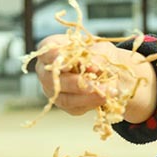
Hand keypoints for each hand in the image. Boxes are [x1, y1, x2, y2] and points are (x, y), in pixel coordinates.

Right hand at [35, 34, 156, 122]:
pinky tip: (104, 98)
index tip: (68, 64)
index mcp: (51, 49)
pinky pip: (75, 107)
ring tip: (105, 93)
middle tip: (92, 85)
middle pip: (52, 79)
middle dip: (74, 83)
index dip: (55, 58)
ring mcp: (53, 89)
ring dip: (86, 97)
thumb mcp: (101, 48)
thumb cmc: (99, 54)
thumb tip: (93, 65)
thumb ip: (96, 55)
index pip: (46, 51)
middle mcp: (47, 70)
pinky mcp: (65, 104)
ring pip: (63, 98)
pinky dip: (91, 103)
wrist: (109, 70)